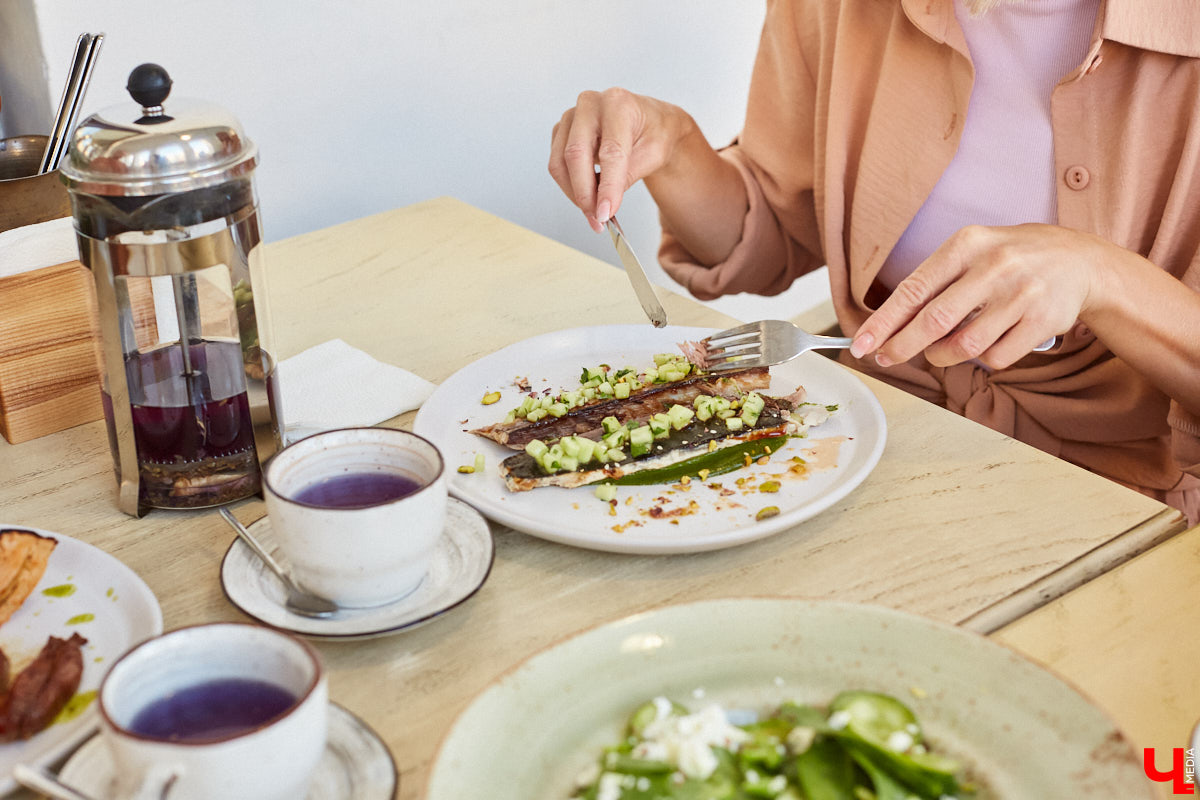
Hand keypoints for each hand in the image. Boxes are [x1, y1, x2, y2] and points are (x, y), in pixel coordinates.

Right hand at [549, 88, 695, 232]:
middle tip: (597, 219)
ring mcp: (571, 116)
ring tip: (595, 212)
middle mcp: (590, 104)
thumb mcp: (653, 155)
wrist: (649, 123)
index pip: (609, 151)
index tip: (605, 213)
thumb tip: (603, 206)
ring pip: (560, 163)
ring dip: (575, 193)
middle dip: (585, 194)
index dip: (607, 186)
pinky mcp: (561, 131)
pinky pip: (557, 165)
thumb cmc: (653, 133)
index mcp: (618, 103)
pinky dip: (570, 186)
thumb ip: (627, 177)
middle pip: (575, 154)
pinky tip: (589, 195)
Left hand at [850, 224, 1105, 368]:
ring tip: (940, 350)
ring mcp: (1021, 294)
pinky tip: (985, 344)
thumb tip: (888, 325)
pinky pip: (995, 358)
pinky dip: (981, 360)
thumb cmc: (1010, 259)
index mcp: (966, 245)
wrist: (1079, 261)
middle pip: (934, 322)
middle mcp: (994, 266)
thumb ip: (933, 284)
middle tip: (885, 359)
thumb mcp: (971, 252)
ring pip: (963, 346)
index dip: (883, 322)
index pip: (914, 290)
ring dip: (942, 356)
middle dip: (902, 346)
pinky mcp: (1042, 321)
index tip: (862, 344)